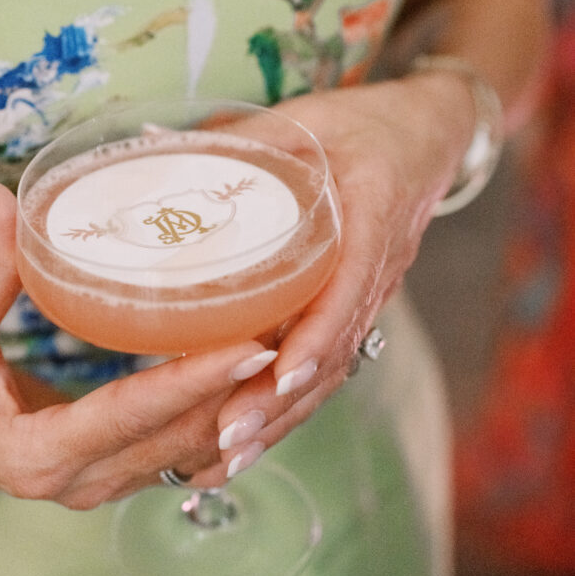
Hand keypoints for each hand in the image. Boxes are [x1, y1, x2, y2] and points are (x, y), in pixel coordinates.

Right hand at [0, 183, 270, 508]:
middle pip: (180, 437)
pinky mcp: (122, 470)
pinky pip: (185, 448)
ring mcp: (108, 483)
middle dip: (239, 390)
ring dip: (241, 402)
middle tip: (293, 331)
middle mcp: (84, 482)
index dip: (193, 381)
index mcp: (38, 455)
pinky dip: (223, 410)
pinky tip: (255, 366)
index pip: (132, 415)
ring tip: (291, 341)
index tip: (251, 345)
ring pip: (193, 449)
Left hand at [203, 73, 474, 486]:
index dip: (317, 334)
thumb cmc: (362, 122)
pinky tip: (254, 434)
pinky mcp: (360, 303)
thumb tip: (151, 139)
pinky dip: (295, 401)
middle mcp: (378, 263)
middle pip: (337, 344)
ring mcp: (374, 289)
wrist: (424, 135)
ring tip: (227, 457)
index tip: (280, 373)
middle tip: (227, 438)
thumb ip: (239, 137)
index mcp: (372, 209)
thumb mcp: (305, 118)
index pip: (349, 284)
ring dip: (284, 416)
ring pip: (334, 365)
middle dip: (283, 399)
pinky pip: (333, 359)